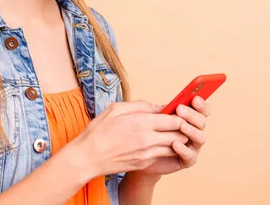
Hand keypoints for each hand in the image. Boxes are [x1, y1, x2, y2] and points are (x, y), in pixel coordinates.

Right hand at [69, 100, 188, 178]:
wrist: (88, 157)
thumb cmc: (99, 131)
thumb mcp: (116, 109)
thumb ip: (140, 105)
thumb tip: (158, 106)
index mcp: (141, 122)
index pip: (174, 119)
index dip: (181, 115)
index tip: (180, 111)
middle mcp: (147, 139)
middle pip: (179, 134)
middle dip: (182, 127)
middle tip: (179, 121)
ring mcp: (147, 154)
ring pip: (174, 146)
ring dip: (175, 139)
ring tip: (169, 131)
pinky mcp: (144, 164)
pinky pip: (162, 154)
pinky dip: (164, 148)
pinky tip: (157, 141)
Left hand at [137, 96, 211, 176]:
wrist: (141, 154)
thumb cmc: (147, 131)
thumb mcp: (152, 117)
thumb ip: (162, 111)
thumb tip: (169, 104)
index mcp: (189, 118)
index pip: (202, 109)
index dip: (201, 104)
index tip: (194, 99)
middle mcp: (194, 131)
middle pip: (202, 122)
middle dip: (192, 115)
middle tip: (180, 110)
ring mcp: (192, 146)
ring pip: (200, 137)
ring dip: (191, 130)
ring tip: (181, 126)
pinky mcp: (187, 160)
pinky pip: (190, 155)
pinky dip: (184, 149)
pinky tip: (175, 144)